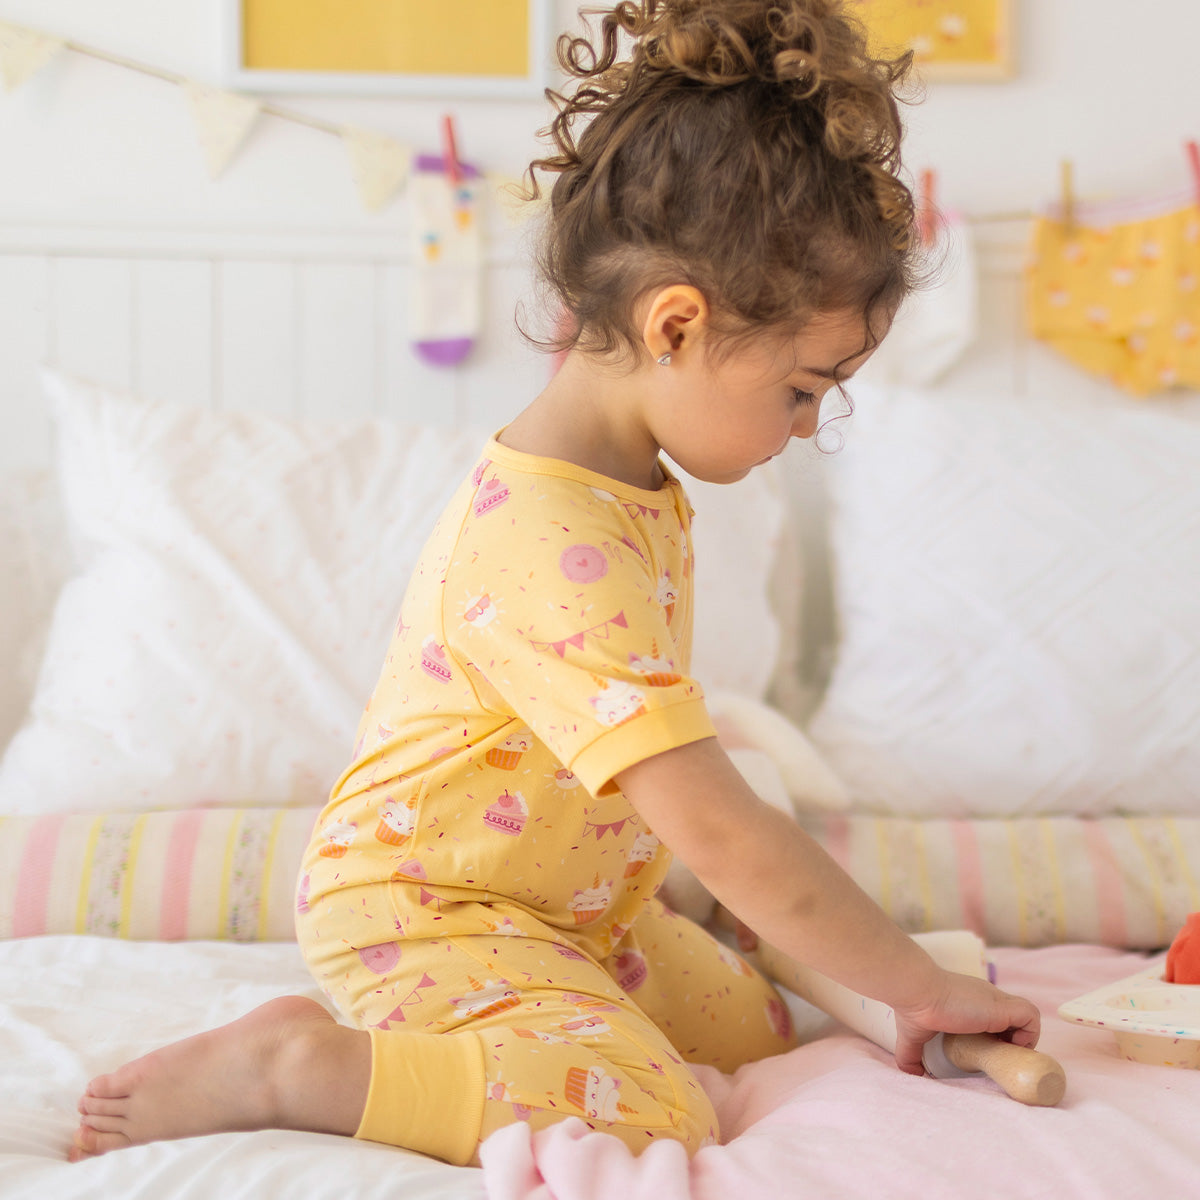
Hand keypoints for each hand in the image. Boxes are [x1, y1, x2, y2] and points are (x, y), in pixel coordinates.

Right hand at [892, 969, 1040, 1076]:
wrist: (917, 991)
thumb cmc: (915, 1009)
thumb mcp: (913, 1034)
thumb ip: (911, 1055)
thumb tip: (911, 1074)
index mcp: (971, 1003)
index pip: (998, 1018)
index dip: (1000, 1036)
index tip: (988, 1052)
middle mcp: (987, 999)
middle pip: (1016, 1019)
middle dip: (1014, 1040)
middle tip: (1000, 1057)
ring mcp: (997, 1002)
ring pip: (1028, 1017)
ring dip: (1024, 1038)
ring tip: (1006, 1054)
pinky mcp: (1003, 1007)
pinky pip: (1031, 1018)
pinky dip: (1027, 1034)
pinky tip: (1007, 1045)